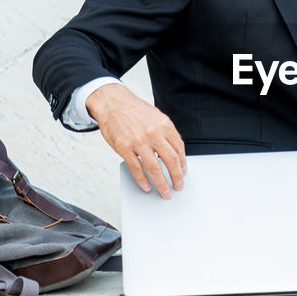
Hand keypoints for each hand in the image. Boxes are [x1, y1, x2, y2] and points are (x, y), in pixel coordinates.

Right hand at [86, 83, 185, 197]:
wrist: (113, 103)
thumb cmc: (134, 110)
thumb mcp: (156, 117)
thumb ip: (166, 133)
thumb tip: (175, 152)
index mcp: (165, 125)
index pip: (179, 149)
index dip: (183, 164)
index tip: (183, 173)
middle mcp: (154, 133)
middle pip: (171, 161)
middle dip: (177, 177)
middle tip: (178, 186)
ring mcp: (139, 141)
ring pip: (155, 168)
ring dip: (162, 184)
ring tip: (165, 192)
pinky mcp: (124, 147)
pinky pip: (136, 168)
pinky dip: (143, 180)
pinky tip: (147, 186)